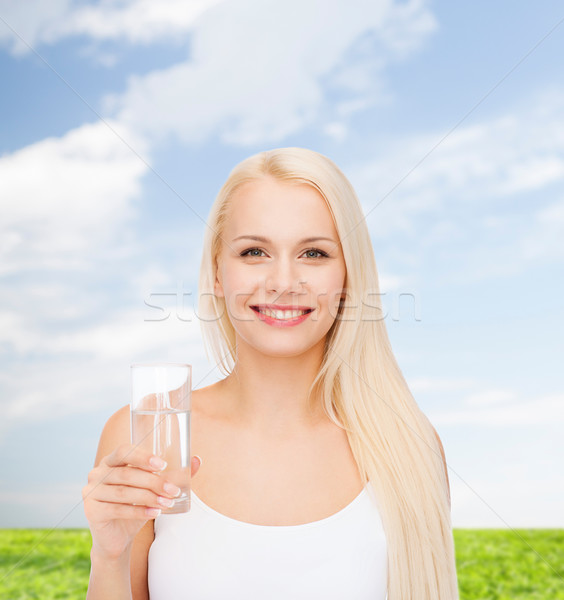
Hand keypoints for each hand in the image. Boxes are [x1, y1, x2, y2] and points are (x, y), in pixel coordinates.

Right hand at [83, 444, 200, 560]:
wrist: (117, 537)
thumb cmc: (136, 504)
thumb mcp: (153, 488)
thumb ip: (173, 474)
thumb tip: (197, 460)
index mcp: (111, 460)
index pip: (124, 451)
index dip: (143, 456)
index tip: (162, 465)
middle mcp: (97, 473)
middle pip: (127, 473)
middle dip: (154, 482)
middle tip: (174, 490)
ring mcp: (91, 492)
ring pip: (124, 492)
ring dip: (150, 497)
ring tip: (168, 503)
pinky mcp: (92, 511)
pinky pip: (117, 509)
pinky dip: (139, 511)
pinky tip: (155, 513)